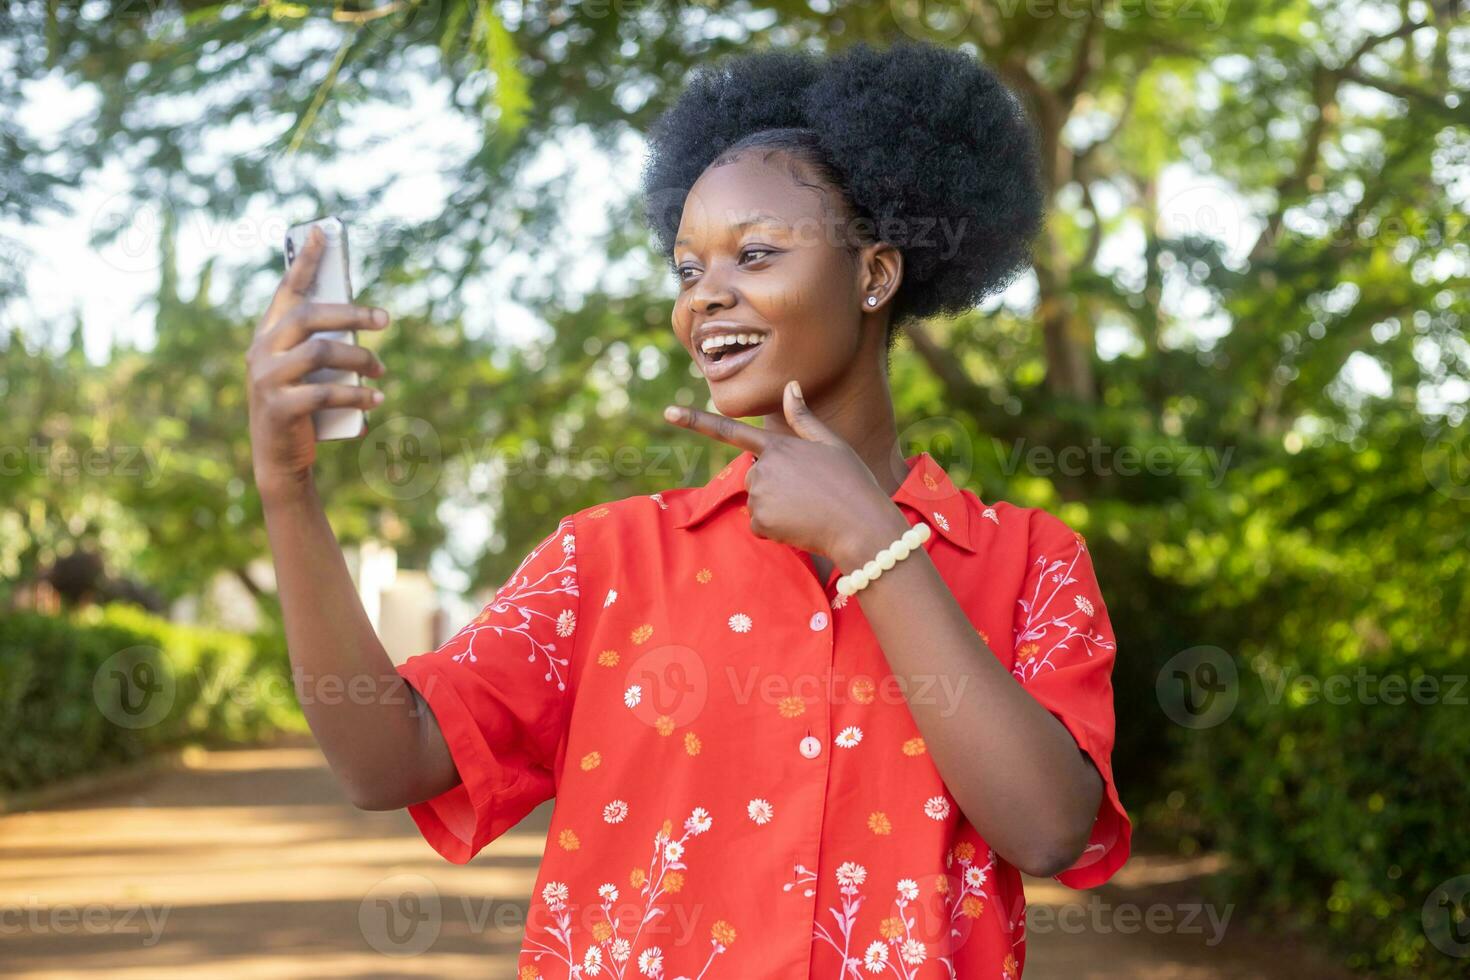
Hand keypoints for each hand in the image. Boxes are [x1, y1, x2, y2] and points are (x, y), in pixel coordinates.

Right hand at [246, 225, 389, 499]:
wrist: (279, 460)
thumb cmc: (301, 409)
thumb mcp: (308, 373)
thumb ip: (323, 346)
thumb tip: (366, 320)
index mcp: (268, 336)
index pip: (287, 290)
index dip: (306, 261)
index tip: (325, 232)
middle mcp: (261, 351)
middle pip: (310, 316)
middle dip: (353, 313)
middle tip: (386, 319)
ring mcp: (267, 379)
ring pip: (322, 351)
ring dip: (361, 358)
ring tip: (381, 371)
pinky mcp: (279, 407)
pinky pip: (326, 391)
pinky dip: (358, 395)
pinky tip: (376, 400)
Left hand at [662, 380, 908, 562]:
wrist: (859, 526)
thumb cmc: (852, 482)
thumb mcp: (832, 444)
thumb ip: (804, 418)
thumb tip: (790, 386)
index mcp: (778, 445)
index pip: (731, 431)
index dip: (696, 421)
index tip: (668, 413)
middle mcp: (762, 468)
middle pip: (755, 476)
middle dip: (775, 485)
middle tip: (809, 493)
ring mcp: (759, 496)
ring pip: (758, 502)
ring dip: (777, 507)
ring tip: (808, 509)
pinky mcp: (759, 522)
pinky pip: (760, 525)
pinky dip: (776, 528)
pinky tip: (800, 525)